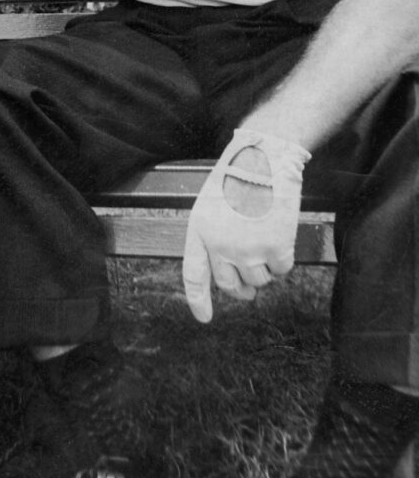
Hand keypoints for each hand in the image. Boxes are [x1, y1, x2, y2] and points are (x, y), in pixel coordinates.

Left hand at [182, 128, 309, 322]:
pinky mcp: (275, 249)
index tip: (204, 318)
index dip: (198, 300)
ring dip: (263, 269)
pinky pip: (281, 269)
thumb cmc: (238, 176)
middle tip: (248, 287)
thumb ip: (214, 236)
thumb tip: (229, 267)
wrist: (265, 159)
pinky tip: (279, 236)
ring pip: (258, 280)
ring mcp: (248, 250)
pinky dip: (283, 259)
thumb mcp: (211, 204)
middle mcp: (220, 246)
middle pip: (230, 285)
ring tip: (264, 241)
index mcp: (200, 231)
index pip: (194, 275)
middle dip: (240, 288)